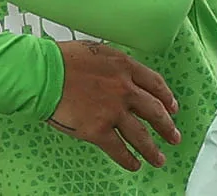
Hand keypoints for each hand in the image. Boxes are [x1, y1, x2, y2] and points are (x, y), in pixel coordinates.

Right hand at [48, 40, 180, 171]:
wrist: (42, 74)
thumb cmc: (61, 59)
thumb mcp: (96, 51)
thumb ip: (113, 64)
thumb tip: (120, 72)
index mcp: (124, 66)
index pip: (155, 83)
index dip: (166, 97)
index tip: (172, 107)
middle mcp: (124, 89)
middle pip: (154, 111)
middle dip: (167, 127)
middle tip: (174, 136)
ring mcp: (113, 112)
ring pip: (141, 135)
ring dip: (152, 149)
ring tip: (159, 159)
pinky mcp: (98, 130)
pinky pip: (119, 149)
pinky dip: (128, 159)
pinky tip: (134, 164)